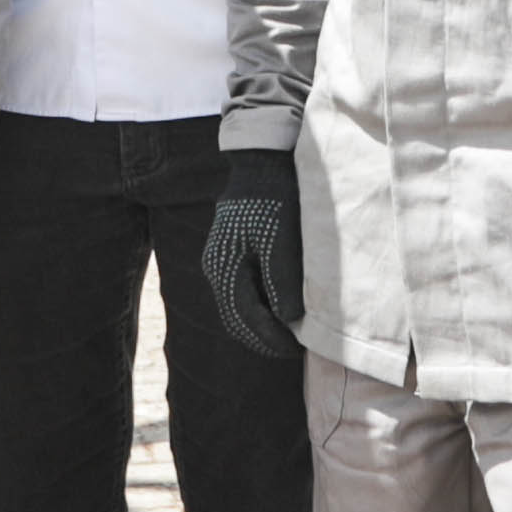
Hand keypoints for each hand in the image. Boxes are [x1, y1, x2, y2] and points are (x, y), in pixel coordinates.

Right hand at [201, 149, 305, 358]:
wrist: (261, 162)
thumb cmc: (275, 198)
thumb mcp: (283, 241)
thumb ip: (282, 281)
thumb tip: (286, 321)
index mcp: (225, 267)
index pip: (245, 319)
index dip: (270, 339)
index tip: (295, 350)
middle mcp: (216, 267)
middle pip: (236, 318)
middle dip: (262, 338)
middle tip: (291, 350)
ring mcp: (220, 259)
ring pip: (236, 306)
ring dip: (258, 325)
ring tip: (286, 335)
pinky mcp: (230, 251)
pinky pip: (240, 290)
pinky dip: (256, 307)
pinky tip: (276, 309)